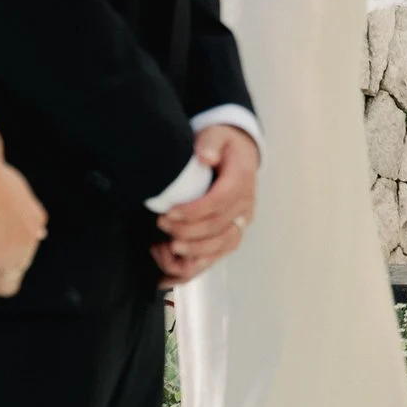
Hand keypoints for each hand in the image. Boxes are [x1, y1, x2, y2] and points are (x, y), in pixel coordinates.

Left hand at [155, 126, 259, 283]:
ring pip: (219, 248)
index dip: (193, 211)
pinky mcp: (230, 236)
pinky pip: (215, 258)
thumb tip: (204, 156)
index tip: (168, 213)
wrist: (238, 155)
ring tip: (164, 249)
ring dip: (191, 253)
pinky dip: (192, 268)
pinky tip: (168, 272)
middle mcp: (245, 206)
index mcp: (242, 180)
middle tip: (161, 227)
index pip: (220, 201)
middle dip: (186, 232)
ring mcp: (240, 224)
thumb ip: (210, 142)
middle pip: (218, 227)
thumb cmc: (223, 146)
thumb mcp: (217, 134)